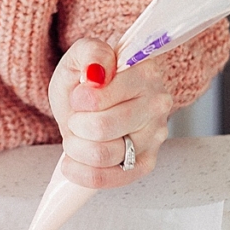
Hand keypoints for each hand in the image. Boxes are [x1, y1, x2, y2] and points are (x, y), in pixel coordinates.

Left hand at [47, 36, 172, 188]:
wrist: (98, 98)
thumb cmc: (91, 78)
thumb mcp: (82, 54)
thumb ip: (90, 52)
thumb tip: (98, 71)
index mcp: (144, 72)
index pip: (98, 97)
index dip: (78, 100)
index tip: (78, 95)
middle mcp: (156, 104)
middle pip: (100, 128)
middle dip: (76, 125)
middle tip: (77, 117)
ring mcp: (155, 135)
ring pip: (104, 154)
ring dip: (77, 147)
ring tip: (77, 135)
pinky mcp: (147, 161)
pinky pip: (114, 178)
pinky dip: (86, 173)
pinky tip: (72, 164)